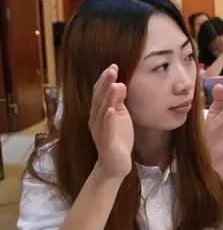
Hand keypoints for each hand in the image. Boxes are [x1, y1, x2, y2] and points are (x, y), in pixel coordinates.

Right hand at [89, 65, 133, 179]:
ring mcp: (100, 130)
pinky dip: (108, 118)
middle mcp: (96, 119)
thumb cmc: (118, 138)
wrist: (115, 164)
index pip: (101, 93)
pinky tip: (112, 110)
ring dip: (108, 97)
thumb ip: (119, 101)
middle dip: (105, 84)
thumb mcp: (120, 116)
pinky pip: (106, 129)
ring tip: (114, 84)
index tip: (113, 66)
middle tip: (112, 69)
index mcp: (100, 112)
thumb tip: (120, 84)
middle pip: (99, 99)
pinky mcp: (106, 141)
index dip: (105, 80)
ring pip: (103, 111)